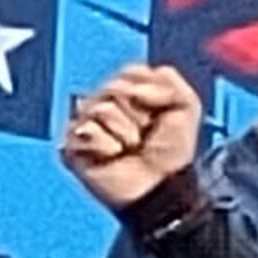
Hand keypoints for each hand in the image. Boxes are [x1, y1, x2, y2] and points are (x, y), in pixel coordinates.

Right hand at [62, 65, 204, 212]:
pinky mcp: (72, 145)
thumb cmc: (171, 151)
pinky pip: (87, 130)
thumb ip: (167, 78)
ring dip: (125, 133)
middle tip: (143, 137)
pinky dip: (107, 146)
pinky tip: (113, 157)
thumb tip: (132, 84)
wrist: (160, 185)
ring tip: (129, 149)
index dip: (148, 94)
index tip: (158, 117)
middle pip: (113, 87)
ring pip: (101, 108)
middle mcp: (103, 103)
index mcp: (127, 92)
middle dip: (138, 114)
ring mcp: (85, 123)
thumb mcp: (185, 105)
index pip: (129, 73)